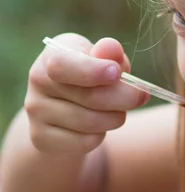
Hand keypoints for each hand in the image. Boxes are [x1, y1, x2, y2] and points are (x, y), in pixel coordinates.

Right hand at [25, 33, 148, 154]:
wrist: (63, 110)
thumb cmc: (92, 78)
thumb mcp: (103, 61)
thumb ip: (110, 55)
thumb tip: (111, 48)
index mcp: (53, 54)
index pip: (64, 64)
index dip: (93, 71)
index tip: (117, 73)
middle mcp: (38, 81)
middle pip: (89, 96)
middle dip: (124, 98)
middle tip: (140, 96)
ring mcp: (36, 111)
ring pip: (90, 122)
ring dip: (115, 118)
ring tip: (118, 112)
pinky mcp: (41, 137)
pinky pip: (84, 142)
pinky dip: (100, 136)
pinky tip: (98, 128)